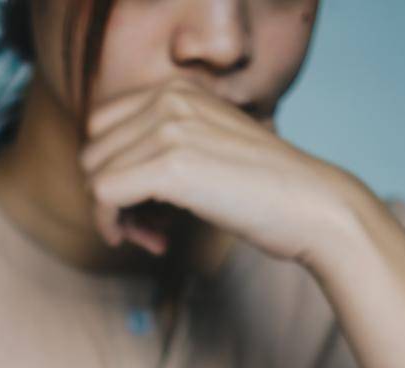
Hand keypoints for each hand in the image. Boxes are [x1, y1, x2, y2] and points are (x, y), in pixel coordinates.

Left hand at [79, 78, 359, 265]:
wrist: (311, 204)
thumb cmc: (262, 188)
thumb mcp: (207, 146)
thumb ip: (161, 146)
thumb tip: (103, 180)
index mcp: (176, 88)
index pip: (101, 127)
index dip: (112, 170)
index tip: (141, 205)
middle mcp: (168, 98)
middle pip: (92, 153)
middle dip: (110, 196)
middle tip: (147, 229)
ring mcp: (167, 128)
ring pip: (94, 177)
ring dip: (116, 217)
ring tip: (154, 237)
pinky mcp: (169, 165)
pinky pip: (104, 197)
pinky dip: (114, 226)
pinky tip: (153, 242)